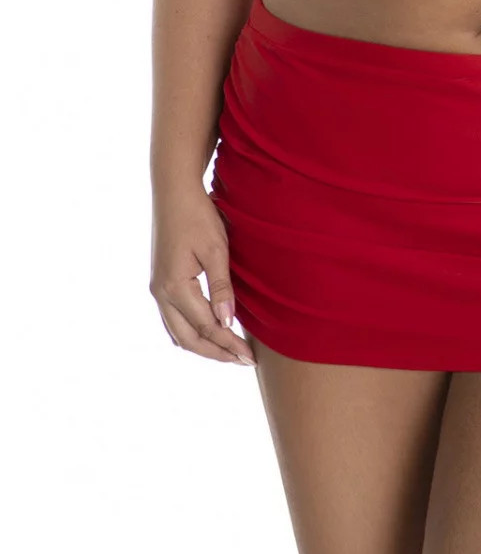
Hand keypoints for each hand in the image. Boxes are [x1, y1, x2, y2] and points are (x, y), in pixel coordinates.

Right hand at [149, 186, 255, 366]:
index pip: (206, 327)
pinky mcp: (160, 284)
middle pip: (189, 339)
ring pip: (178, 333)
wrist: (174, 193)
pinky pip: (173, 321)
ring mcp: (157, 290)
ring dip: (203, 346)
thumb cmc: (198, 216)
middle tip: (243, 361)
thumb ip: (222, 287)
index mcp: (175, 287)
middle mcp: (161, 294)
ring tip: (229, 352)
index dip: (229, 343)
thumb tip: (228, 322)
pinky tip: (209, 333)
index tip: (250, 356)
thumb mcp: (216, 249)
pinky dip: (191, 334)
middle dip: (217, 353)